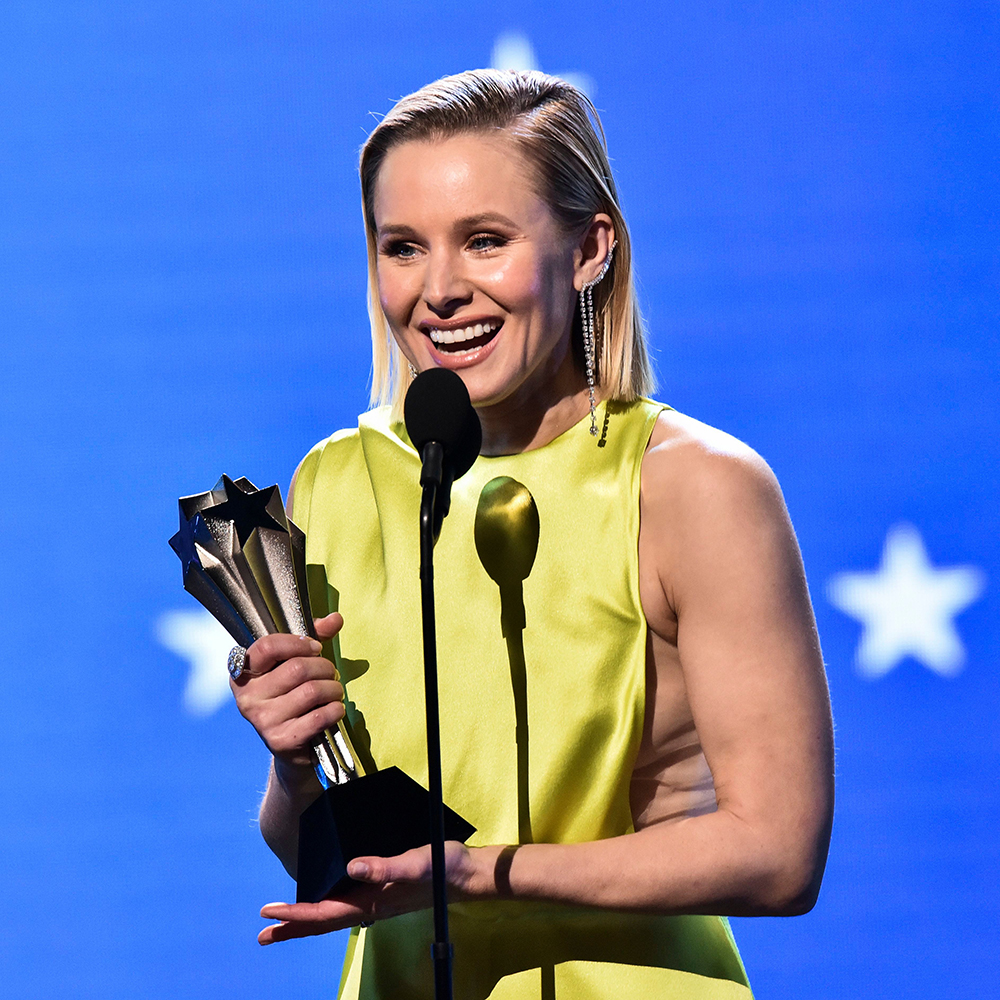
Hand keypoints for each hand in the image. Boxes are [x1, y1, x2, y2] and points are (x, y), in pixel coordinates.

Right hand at [231, 613, 345, 769]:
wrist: (293, 745)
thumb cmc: (293, 694)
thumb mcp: (297, 663)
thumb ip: (314, 638)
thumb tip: (336, 619)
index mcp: (243, 674)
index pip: (267, 647)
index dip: (297, 643)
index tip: (315, 648)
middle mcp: (247, 698)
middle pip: (297, 668)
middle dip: (324, 667)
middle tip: (331, 674)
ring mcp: (262, 721)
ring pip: (311, 691)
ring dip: (333, 689)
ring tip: (335, 691)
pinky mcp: (281, 741)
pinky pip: (319, 716)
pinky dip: (335, 710)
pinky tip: (335, 709)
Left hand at [258, 841, 482, 943]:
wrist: (467, 874)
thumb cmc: (443, 867)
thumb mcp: (415, 862)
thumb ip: (384, 866)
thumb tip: (350, 868)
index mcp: (372, 902)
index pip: (325, 913)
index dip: (296, 914)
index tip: (269, 913)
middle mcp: (370, 906)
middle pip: (323, 922)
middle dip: (293, 927)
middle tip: (263, 933)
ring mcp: (376, 901)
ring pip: (333, 915)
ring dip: (306, 920)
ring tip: (282, 922)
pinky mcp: (383, 892)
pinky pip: (346, 905)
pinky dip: (326, 907)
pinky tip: (325, 900)